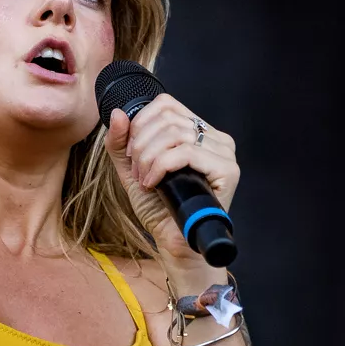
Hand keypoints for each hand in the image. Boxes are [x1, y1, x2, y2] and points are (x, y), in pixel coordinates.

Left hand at [104, 96, 239, 264]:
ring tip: (145, 180)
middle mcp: (215, 137)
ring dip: (149, 157)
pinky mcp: (227, 170)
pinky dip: (161, 166)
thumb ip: (120, 142)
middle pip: (168, 118)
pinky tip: (154, 184)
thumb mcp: (131, 169)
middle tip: (138, 171)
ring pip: (176, 133)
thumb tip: (117, 113)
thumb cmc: (158, 207)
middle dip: (142, 145)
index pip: (166, 104)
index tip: (132, 153)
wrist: (173, 241)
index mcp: (197, 131)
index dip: (141, 123)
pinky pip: (187, 152)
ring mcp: (224, 153)